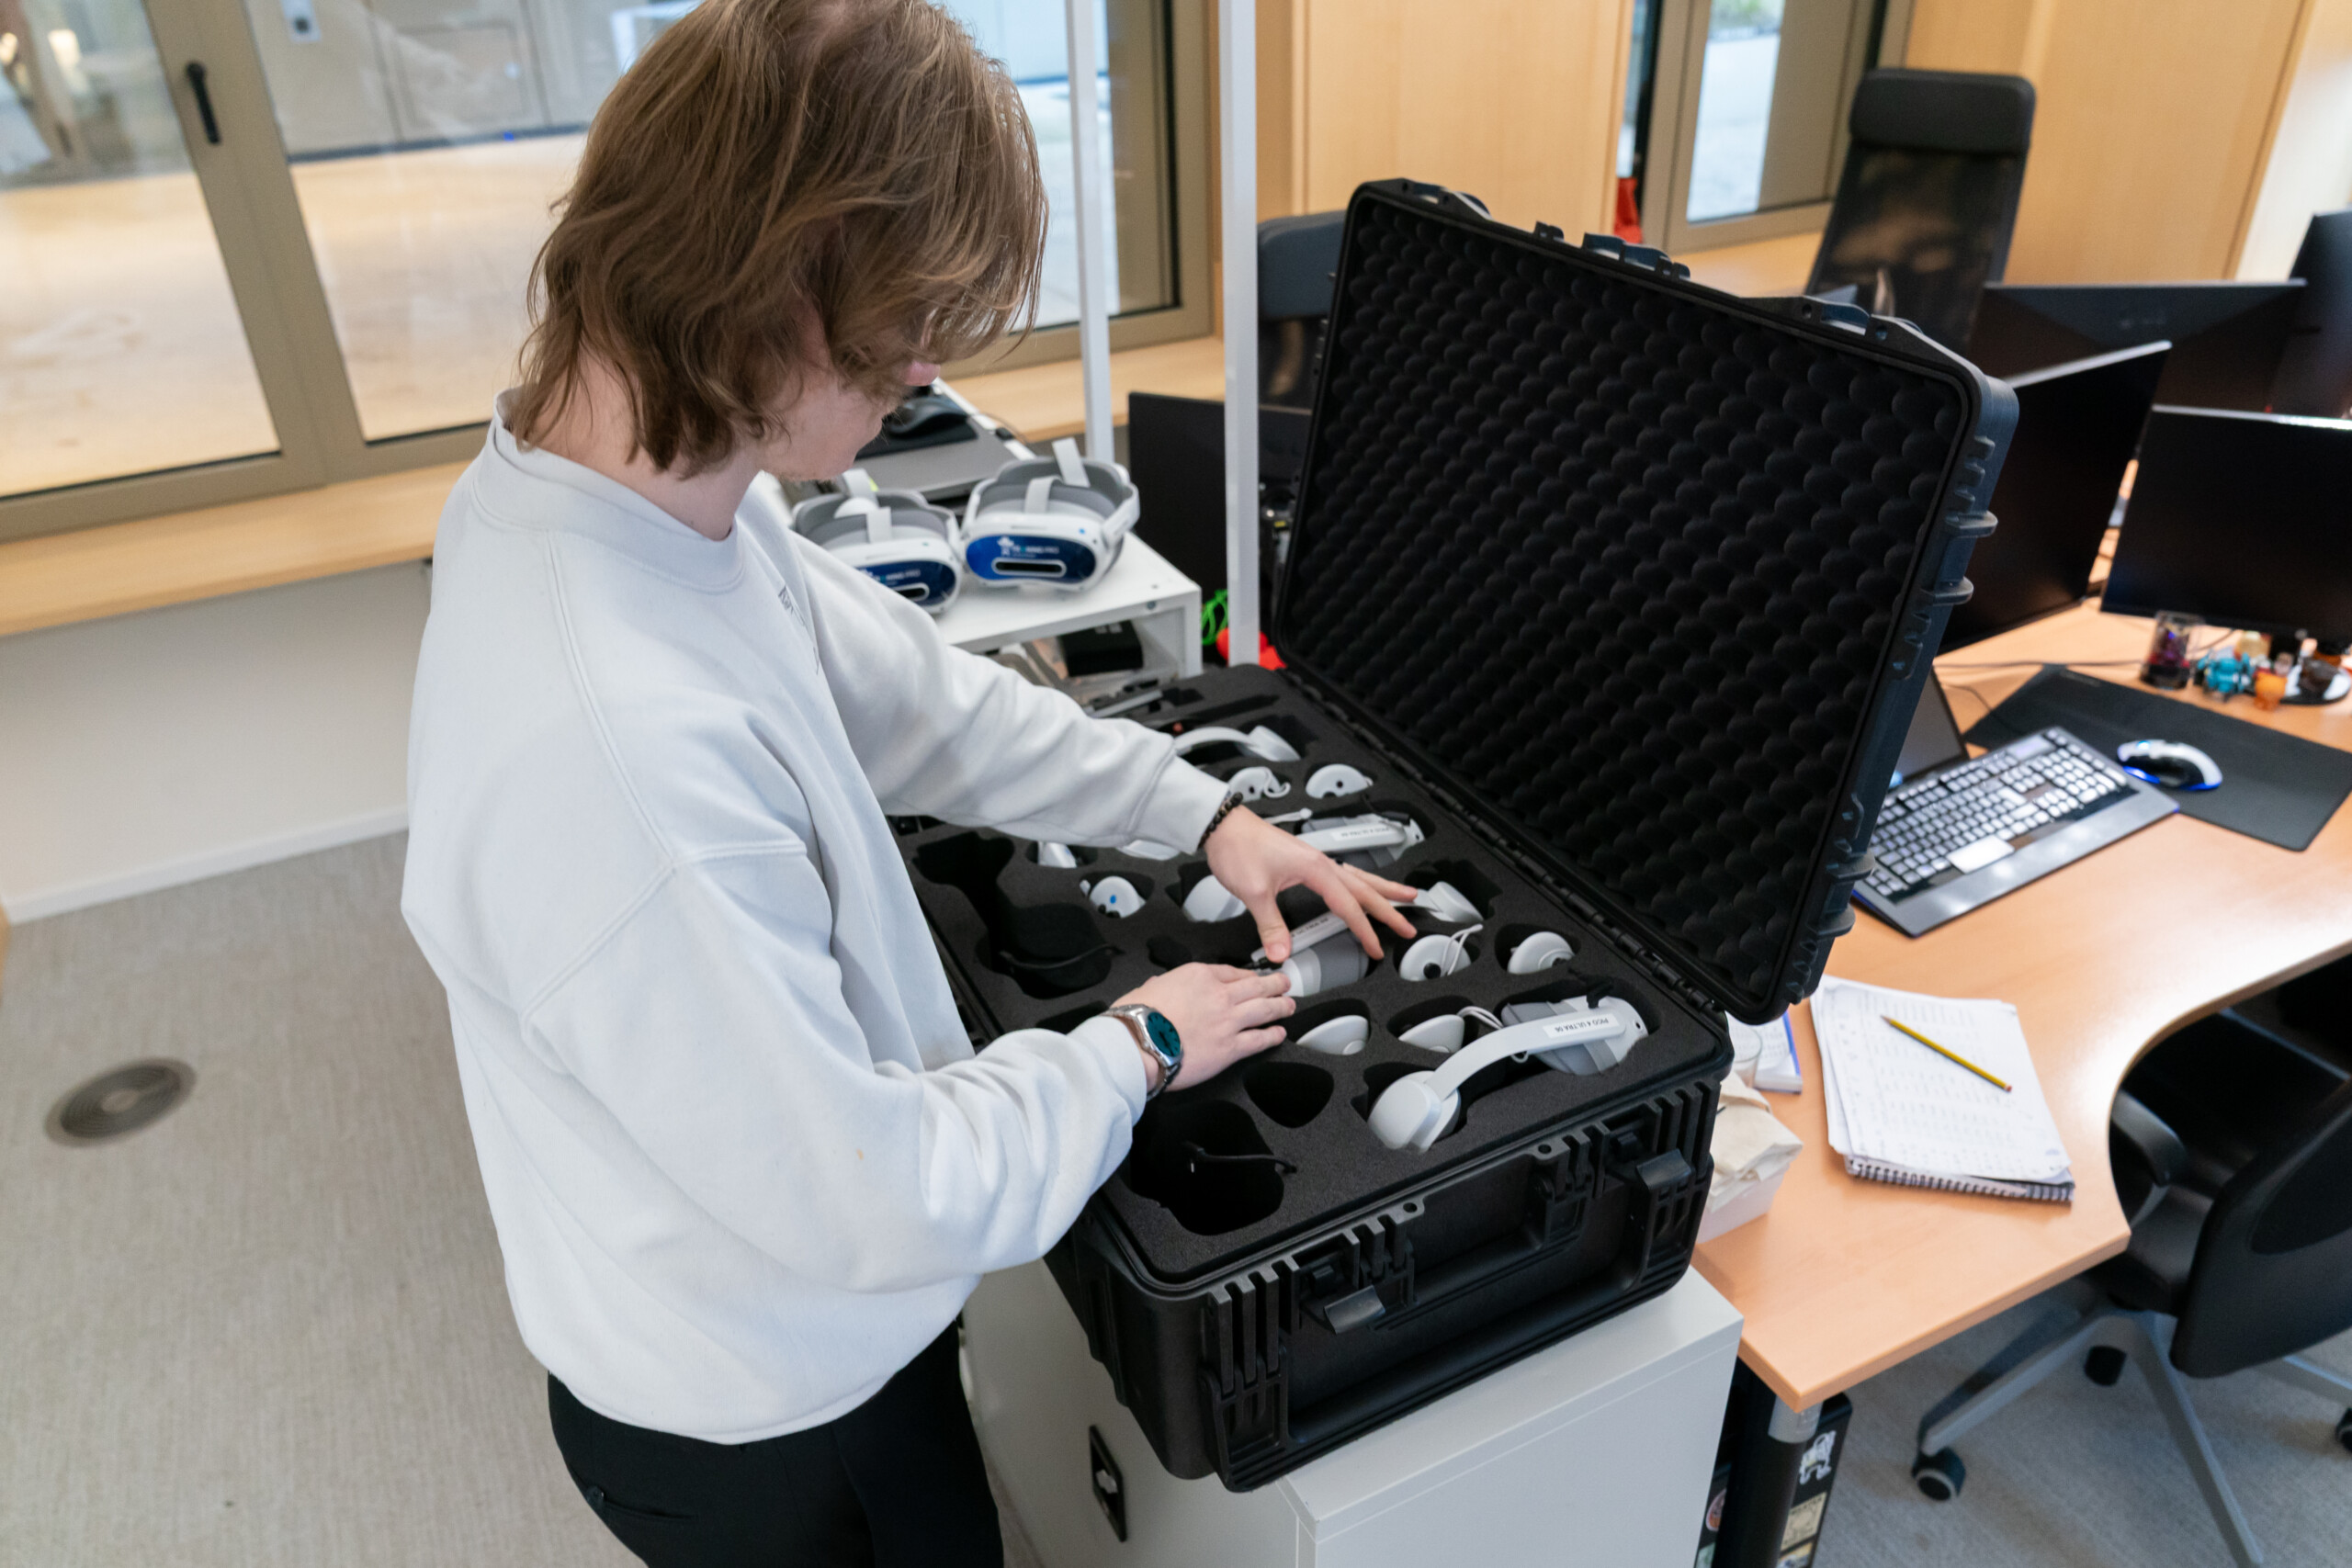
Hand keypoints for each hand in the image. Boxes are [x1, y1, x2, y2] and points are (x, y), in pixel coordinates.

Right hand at [1115, 964, 1293, 1091]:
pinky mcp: (1231, 1048)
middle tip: (1284, 983)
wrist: (1138, 1045)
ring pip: (1265, 1009)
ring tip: (1290, 1005)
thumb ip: (1161, 985)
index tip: (1255, 977)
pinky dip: (1273, 1035)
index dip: (1249, 975)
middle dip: (1275, 984)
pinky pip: (1260, 1039)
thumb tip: (1160, 986)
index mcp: (1198, 975)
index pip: (1232, 972)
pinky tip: (1280, 1033)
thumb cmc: (1137, 1019)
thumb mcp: (1148, 988)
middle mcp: (1219, 995)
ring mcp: (1228, 1021)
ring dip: (1281, 1006)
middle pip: (1256, 986)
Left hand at [1202, 806, 1418, 962]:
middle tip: (1409, 924)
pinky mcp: (1305, 860)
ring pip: (1359, 877)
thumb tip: (1282, 951)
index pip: (1348, 906)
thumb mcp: (1254, 893)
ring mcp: (1314, 860)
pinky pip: (1343, 874)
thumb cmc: (1238, 848)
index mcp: (1314, 869)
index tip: (1376, 947)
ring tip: (1405, 896)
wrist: (1223, 825)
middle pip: (1365, 888)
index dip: (1364, 930)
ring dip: (1383, 889)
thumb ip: (1271, 926)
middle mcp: (1319, 862)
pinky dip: (1360, 882)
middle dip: (1390, 908)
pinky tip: (1363, 887)